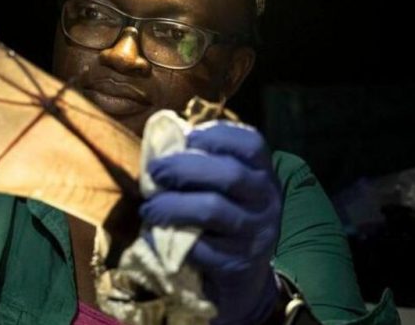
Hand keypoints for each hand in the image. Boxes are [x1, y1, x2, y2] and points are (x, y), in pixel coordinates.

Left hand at [139, 121, 280, 324]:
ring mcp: (255, 234)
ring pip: (212, 210)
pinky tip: (154, 234)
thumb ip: (206, 165)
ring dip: (171, 205)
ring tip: (148, 208)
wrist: (245, 278)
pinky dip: (170, 238)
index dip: (218, 135)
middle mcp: (266, 202)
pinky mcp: (236, 264)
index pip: (252, 144)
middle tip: (154, 171)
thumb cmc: (226, 221)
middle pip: (229, 174)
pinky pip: (198, 247)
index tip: (188, 138)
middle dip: (184, 168)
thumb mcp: (229, 190)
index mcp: (264, 175)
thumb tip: (162, 140)